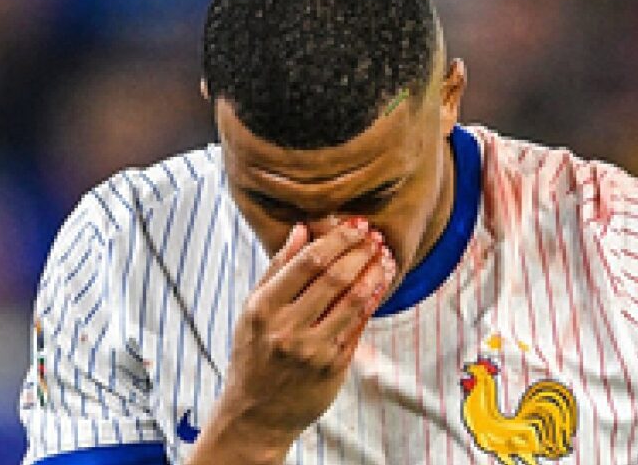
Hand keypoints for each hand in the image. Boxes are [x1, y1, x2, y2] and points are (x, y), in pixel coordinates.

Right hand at [190, 217, 395, 462]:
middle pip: (333, 277)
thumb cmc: (253, 354)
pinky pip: (358, 326)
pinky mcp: (332, 368)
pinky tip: (380, 284)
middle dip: (360, 251)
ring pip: (352, 300)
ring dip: (373, 273)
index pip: (307, 262)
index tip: (355, 224)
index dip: (337, 239)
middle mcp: (286, 328)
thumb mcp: (252, 310)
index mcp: (263, 308)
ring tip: (385, 256)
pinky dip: (372, 301)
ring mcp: (311, 350)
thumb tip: (302, 228)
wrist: (256, 415)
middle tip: (375, 235)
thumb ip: (277, 268)